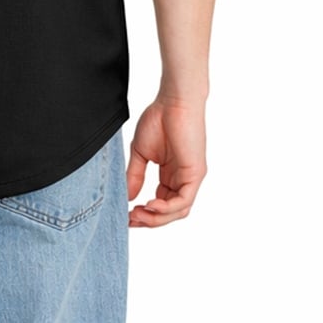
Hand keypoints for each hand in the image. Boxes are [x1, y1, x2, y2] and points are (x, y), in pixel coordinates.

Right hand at [126, 96, 206, 226]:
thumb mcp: (140, 153)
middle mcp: (182, 180)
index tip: (126, 216)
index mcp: (171, 176)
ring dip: (158, 217)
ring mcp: (190, 178)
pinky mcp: (196, 174)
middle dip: (149, 220)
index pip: (160, 204)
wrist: (173, 101)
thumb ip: (135, 175)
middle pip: (169, 212)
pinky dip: (168, 207)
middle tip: (130, 219)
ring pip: (178, 211)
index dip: (144, 214)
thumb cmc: (159, 119)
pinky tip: (151, 205)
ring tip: (139, 214)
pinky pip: (184, 200)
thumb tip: (127, 197)